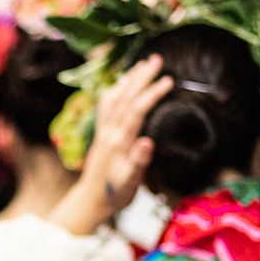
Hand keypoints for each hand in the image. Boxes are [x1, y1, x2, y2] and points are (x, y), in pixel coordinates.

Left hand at [48, 55, 170, 235]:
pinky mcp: (100, 133)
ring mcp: (103, 131)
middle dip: (141, 77)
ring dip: (129, 80)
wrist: (91, 201)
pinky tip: (121, 83)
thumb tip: (147, 142)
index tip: (168, 80)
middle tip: (157, 59)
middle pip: (125, 98)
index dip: (151, 93)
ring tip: (142, 64)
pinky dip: (115, 91)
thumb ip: (138, 163)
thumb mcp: (129, 184)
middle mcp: (108, 132)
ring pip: (115, 98)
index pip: (136, 111)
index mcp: (118, 142)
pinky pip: (106, 106)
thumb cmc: (114, 195)